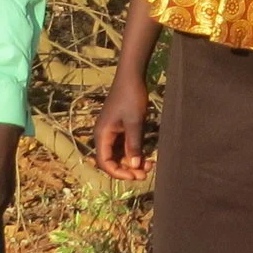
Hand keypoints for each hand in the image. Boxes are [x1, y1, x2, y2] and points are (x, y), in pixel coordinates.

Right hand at [92, 65, 152, 181]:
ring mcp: (112, 132)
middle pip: (112, 160)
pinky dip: (134, 152)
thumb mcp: (134, 122)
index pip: (105, 162)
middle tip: (147, 173)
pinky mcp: (120, 128)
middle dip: (128, 168)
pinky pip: (125, 146)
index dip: (118, 172)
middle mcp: (104, 136)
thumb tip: (134, 166)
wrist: (131, 76)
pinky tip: (147, 156)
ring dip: (133, 162)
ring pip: (120, 155)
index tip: (134, 176)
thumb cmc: (131, 96)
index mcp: (102, 135)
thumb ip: (134, 144)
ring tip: (150, 165)